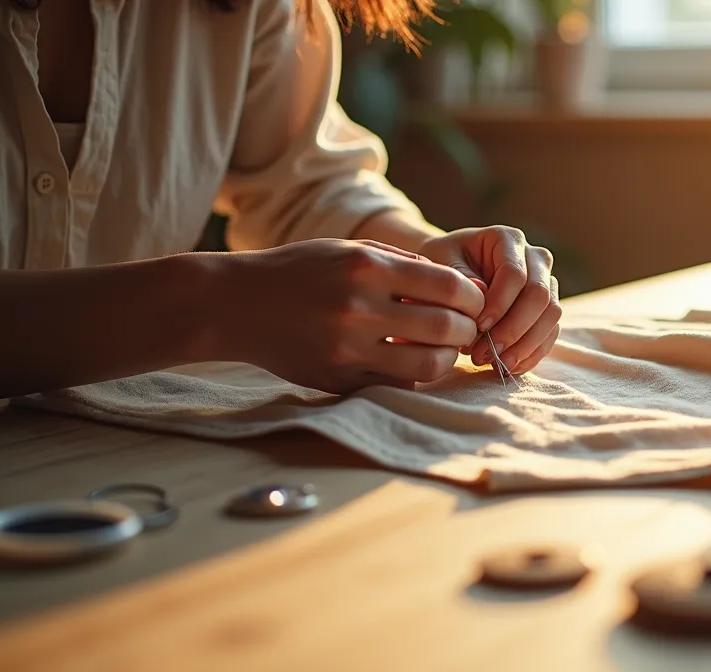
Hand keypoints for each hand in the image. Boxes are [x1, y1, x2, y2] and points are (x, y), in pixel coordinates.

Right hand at [221, 239, 483, 393]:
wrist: (236, 304)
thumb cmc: (299, 271)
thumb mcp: (348, 250)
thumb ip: (403, 264)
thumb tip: (461, 285)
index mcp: (366, 268)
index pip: (449, 287)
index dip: (473, 298)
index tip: (474, 302)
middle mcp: (359, 308)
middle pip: (445, 328)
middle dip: (467, 330)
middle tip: (467, 329)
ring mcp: (347, 349)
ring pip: (427, 365)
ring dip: (446, 359)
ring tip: (443, 349)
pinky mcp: (337, 379)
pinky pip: (396, 384)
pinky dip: (413, 374)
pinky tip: (410, 361)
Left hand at [418, 226, 561, 374]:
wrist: (448, 277)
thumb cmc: (441, 267)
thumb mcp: (440, 265)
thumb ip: (459, 278)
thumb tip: (482, 295)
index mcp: (508, 239)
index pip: (515, 274)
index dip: (500, 304)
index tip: (476, 327)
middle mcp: (535, 258)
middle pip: (539, 296)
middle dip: (512, 330)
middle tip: (482, 354)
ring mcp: (546, 283)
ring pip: (551, 316)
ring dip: (524, 345)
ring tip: (494, 365)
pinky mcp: (547, 309)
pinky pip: (551, 333)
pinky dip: (532, 354)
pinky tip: (508, 367)